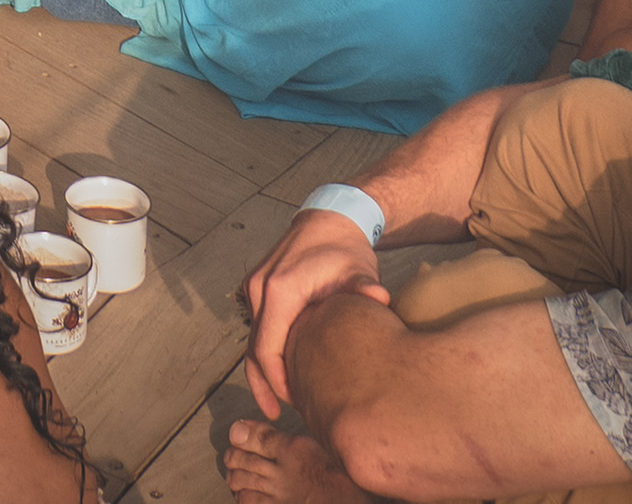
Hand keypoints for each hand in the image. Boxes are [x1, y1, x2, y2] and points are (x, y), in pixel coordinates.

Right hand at [242, 209, 389, 417]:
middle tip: (280, 413)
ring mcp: (254, 286)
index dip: (276, 382)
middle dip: (265, 383)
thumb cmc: (345, 249)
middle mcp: (259, 288)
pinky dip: (263, 351)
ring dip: (261, 370)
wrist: (330, 219)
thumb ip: (365, 290)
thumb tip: (379, 300)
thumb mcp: (359, 270)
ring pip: (252, 339)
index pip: (266, 348)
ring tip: (275, 401)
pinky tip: (278, 371)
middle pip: (253, 349)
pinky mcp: (258, 287)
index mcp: (279, 289)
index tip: (291, 405)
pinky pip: (257, 327)